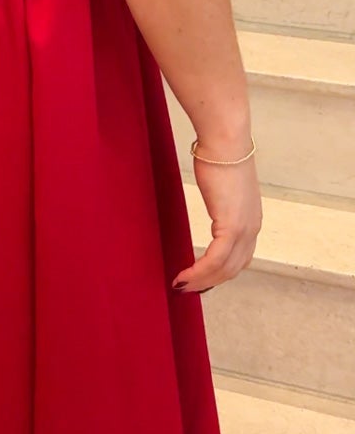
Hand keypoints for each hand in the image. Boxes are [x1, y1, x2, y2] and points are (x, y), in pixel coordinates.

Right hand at [173, 155, 261, 293]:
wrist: (225, 144)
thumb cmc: (220, 156)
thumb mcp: (223, 186)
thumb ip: (222, 199)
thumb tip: (214, 198)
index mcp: (252, 220)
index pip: (239, 258)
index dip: (220, 273)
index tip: (201, 280)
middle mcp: (253, 228)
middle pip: (233, 269)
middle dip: (209, 283)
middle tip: (187, 290)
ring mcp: (244, 229)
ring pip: (224, 269)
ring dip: (201, 281)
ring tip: (181, 286)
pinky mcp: (231, 226)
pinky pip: (214, 259)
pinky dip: (199, 272)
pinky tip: (183, 277)